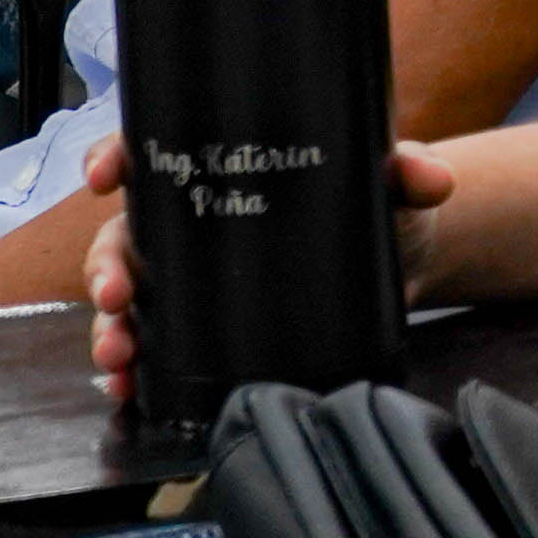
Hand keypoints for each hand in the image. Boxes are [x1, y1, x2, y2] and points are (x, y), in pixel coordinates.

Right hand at [79, 132, 458, 387]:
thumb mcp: (391, 184)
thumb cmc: (382, 207)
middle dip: (106, 266)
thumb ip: (409, 172)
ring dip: (110, 327)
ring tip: (119, 355)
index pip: (154, 151)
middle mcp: (193, 221)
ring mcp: (193, 276)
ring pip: (129, 296)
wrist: (401, 264)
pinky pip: (154, 343)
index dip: (115, 156)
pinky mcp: (208, 323)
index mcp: (221, 169)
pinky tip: (131, 386)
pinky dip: (135, 366)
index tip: (104, 174)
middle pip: (124, 236)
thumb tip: (432, 178)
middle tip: (115, 295)